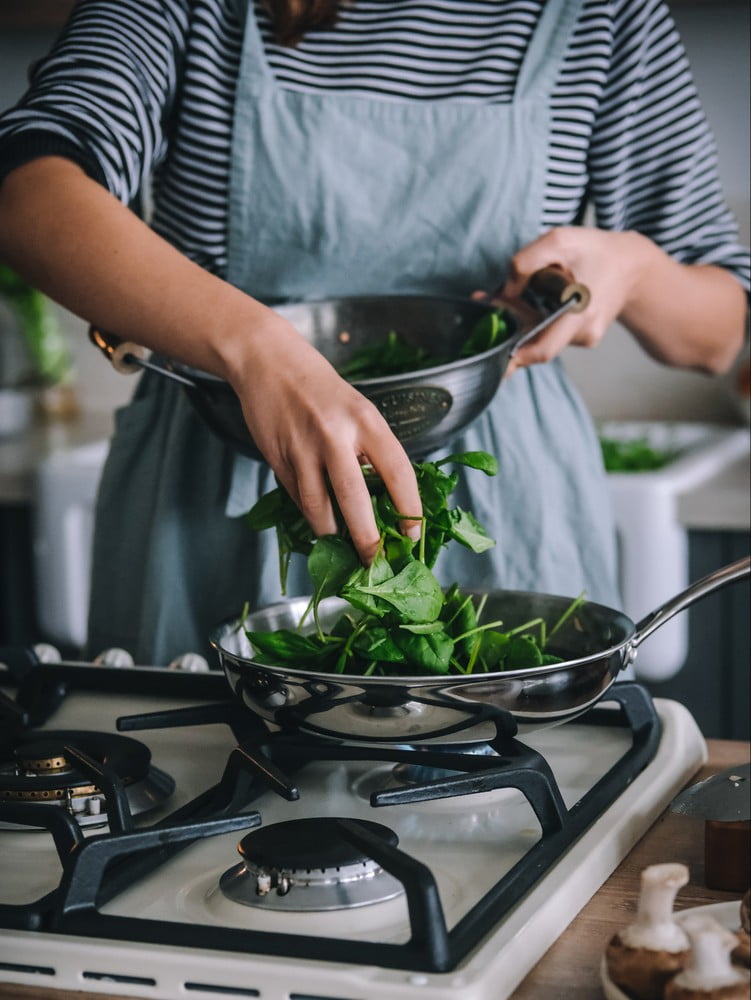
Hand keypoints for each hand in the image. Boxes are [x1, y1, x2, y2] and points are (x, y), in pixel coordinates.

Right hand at [225, 313, 422, 564]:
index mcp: (367, 421)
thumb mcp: (359, 410)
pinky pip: (297, 498)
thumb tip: (386, 503)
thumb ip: (371, 451)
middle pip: (355, 499)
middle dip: (367, 539)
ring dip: (332, 535)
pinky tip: (319, 524)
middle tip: (376, 562)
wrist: (269, 362)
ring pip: (318, 507)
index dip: (409, 509)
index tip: (412, 536)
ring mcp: (303, 449)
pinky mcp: (278, 458)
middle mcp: (336, 435)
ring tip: (343, 549)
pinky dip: (310, 515)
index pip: (398, 472)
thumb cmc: (323, 390)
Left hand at [489, 226, 643, 377]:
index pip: (543, 350)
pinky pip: (550, 333)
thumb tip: (506, 291)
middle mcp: (584, 334)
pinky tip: (527, 300)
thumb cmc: (596, 251)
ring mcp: (583, 338)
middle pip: (535, 343)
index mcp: (581, 315)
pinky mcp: (581, 336)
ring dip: (520, 318)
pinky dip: (533, 319)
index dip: (515, 356)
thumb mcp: (559, 241)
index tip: (493, 349)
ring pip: (541, 337)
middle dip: (509, 324)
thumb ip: (525, 262)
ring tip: (508, 294)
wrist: (632, 264)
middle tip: (488, 301)